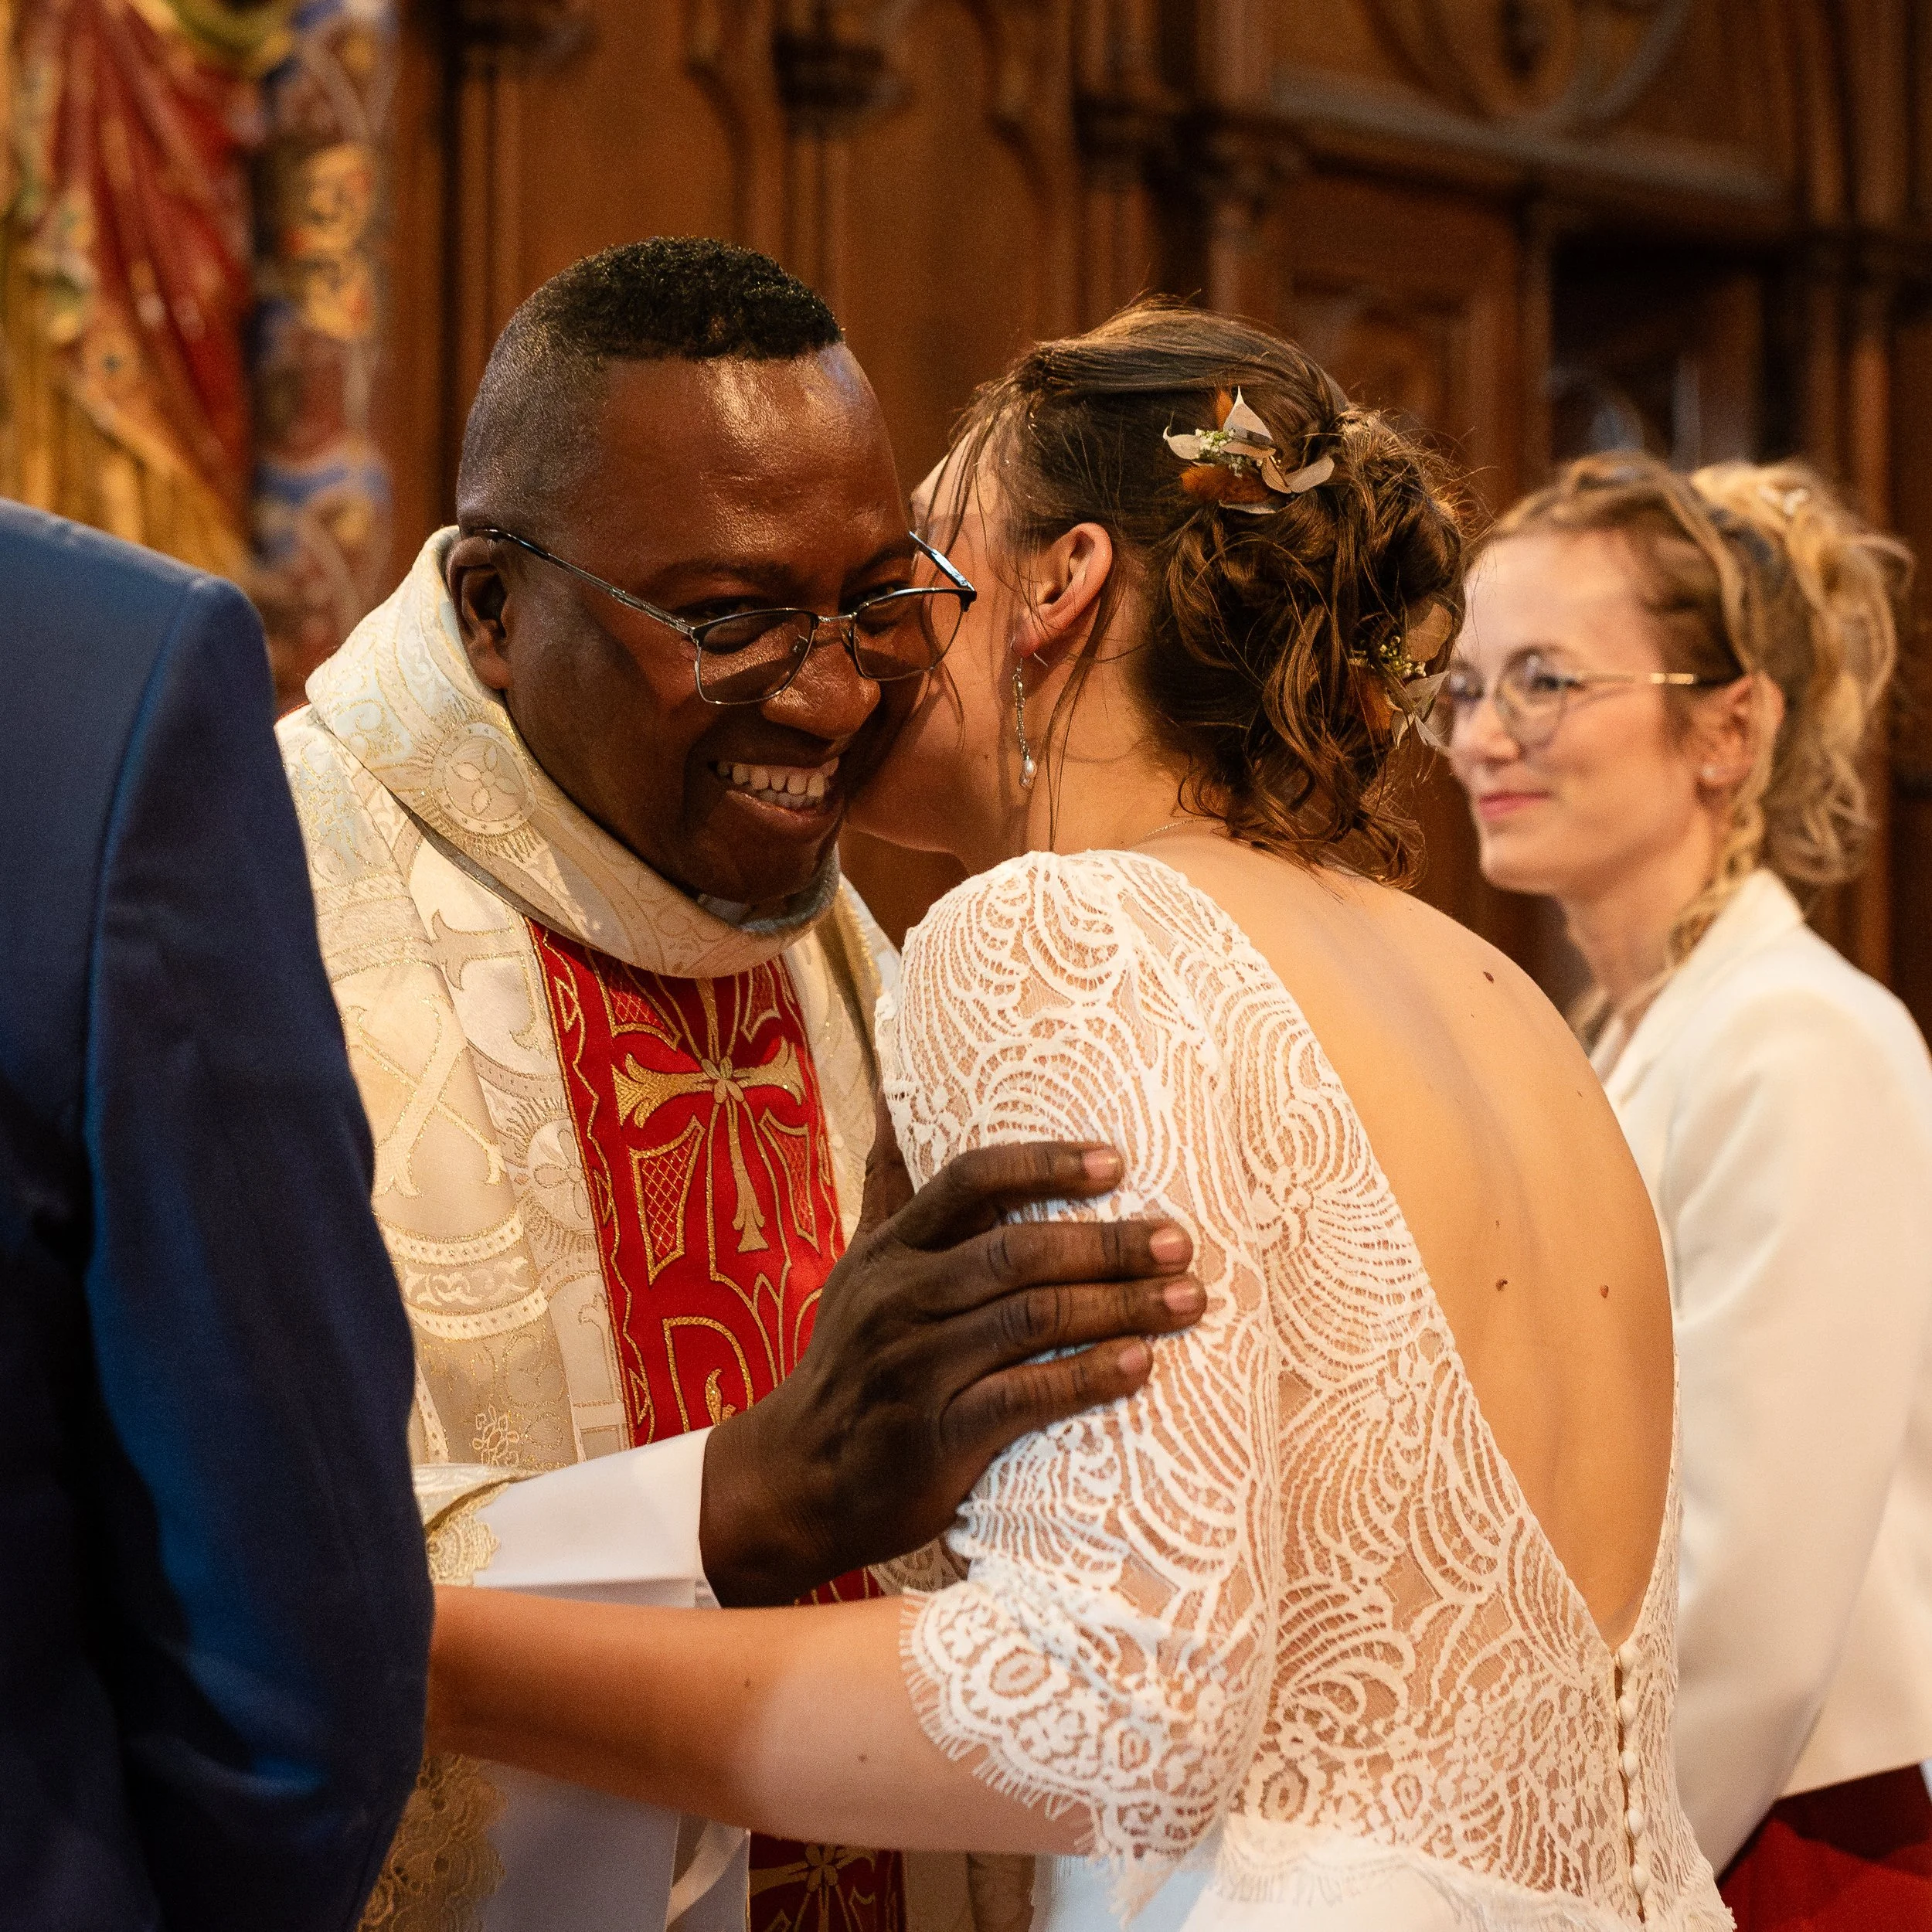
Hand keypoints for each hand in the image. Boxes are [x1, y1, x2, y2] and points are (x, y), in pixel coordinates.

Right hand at [699, 1096, 1199, 1604]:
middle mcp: (900, 1298)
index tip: (1116, 1163)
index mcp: (890, 1251)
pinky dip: (1087, 1376)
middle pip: (1017, 1252)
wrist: (796, 1480)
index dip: (1045, 1166)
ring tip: (1186, 1299)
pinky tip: (1139, 1364)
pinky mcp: (935, 1435)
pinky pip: (1024, 1396)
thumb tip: (893, 1093)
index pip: (969, 1182)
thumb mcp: (858, 1269)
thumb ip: (890, 1189)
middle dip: (1109, 1243)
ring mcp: (916, 1367)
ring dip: (1119, 1306)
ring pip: (1032, 1319)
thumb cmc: (851, 1364)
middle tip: (1178, 1241)